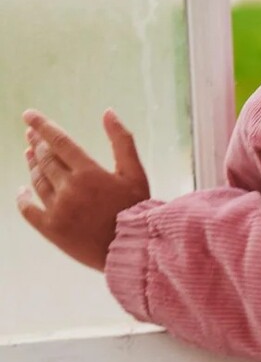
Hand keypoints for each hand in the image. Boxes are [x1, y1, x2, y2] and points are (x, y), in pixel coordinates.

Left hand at [17, 110, 150, 270]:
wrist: (134, 249)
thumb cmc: (137, 209)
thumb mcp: (135, 173)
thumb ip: (122, 141)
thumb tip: (108, 112)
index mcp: (88, 172)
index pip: (58, 141)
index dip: (41, 125)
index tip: (28, 114)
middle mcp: (69, 188)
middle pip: (45, 158)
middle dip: (37, 143)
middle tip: (31, 134)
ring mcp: (58, 209)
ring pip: (37, 180)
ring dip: (32, 165)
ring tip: (29, 155)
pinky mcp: (51, 229)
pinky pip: (28, 209)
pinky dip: (22, 198)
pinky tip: (21, 191)